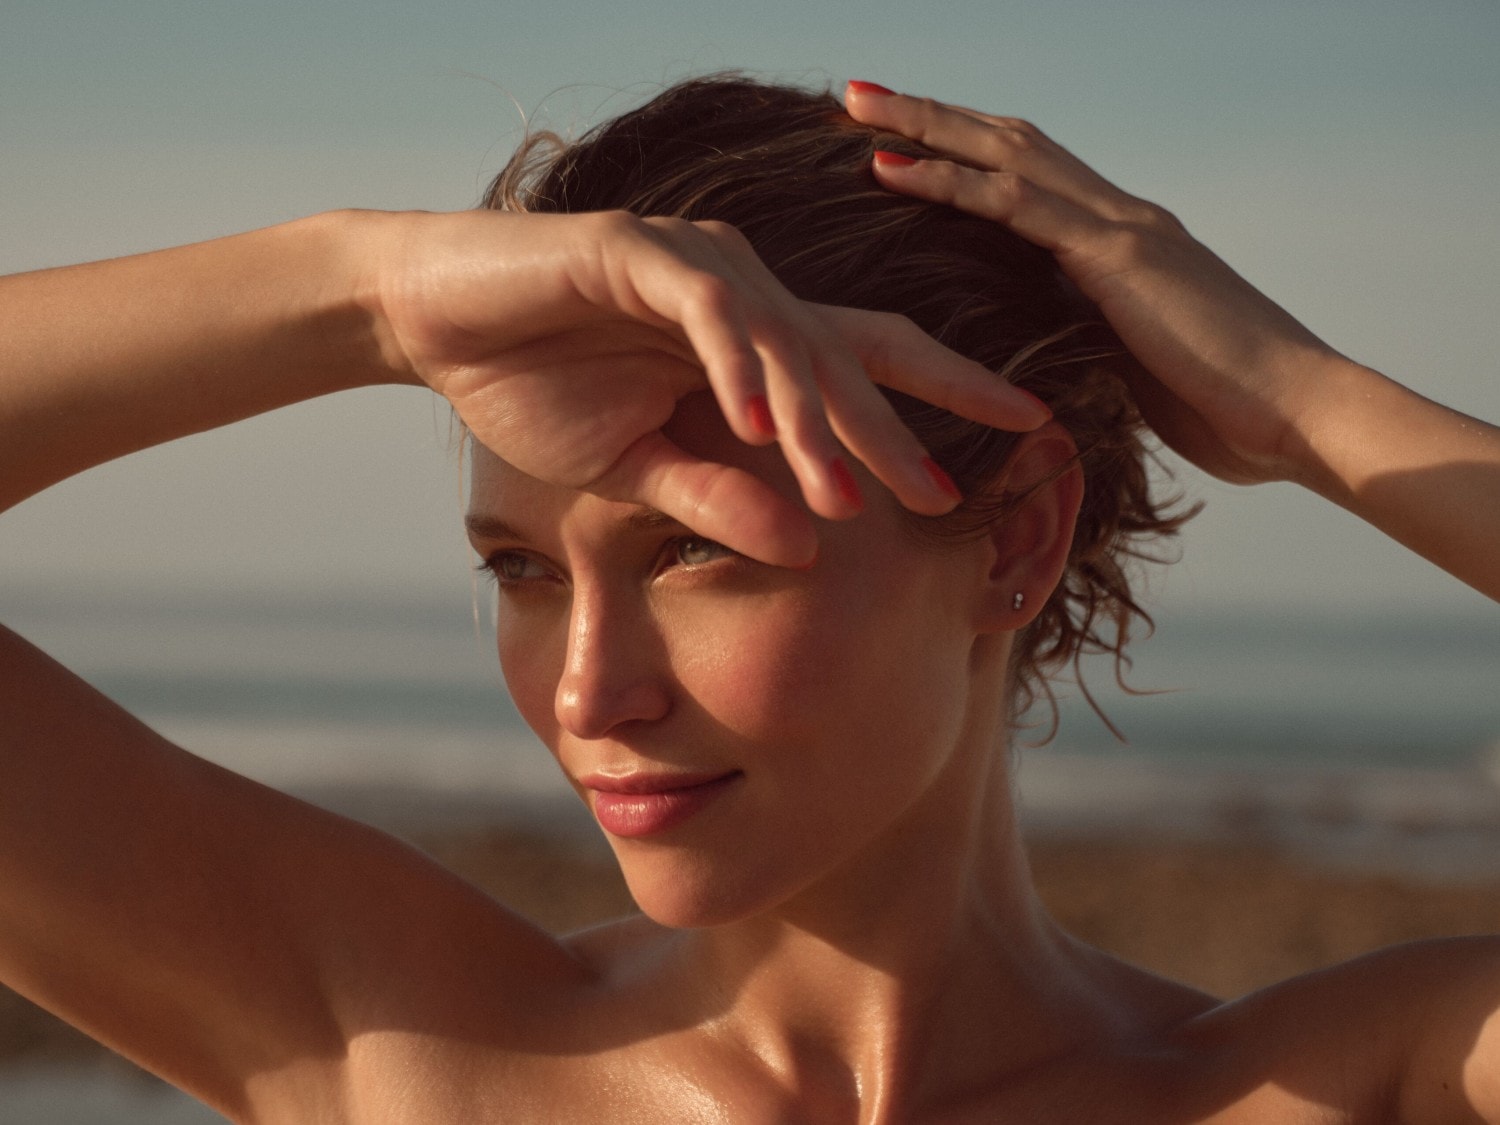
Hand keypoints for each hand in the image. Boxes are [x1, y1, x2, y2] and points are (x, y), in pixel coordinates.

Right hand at [371, 209, 1048, 565]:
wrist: (436, 322)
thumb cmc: (536, 386)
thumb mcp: (636, 468)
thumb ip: (717, 502)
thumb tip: (804, 549)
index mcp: (752, 342)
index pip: (867, 370)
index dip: (941, 407)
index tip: (1006, 464)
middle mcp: (745, 293)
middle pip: (854, 351)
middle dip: (924, 411)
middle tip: (995, 462)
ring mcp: (696, 263)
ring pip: (784, 339)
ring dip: (818, 421)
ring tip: (853, 497)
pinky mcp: (636, 249)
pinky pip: (704, 311)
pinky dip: (734, 368)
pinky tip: (755, 425)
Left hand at [844, 82, 1347, 489]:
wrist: (1299, 415)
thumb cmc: (1229, 409)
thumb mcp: (1140, 368)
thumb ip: (1098, 340)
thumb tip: (1057, 348)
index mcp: (1124, 244)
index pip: (1033, 179)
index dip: (968, 154)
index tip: (904, 141)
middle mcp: (1120, 218)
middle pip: (1011, 145)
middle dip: (934, 117)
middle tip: (862, 96)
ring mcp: (1120, 229)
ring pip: (1005, 155)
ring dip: (925, 126)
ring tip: (859, 106)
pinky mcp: (1117, 257)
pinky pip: (1015, 205)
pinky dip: (949, 182)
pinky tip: (892, 169)